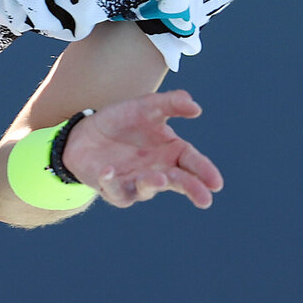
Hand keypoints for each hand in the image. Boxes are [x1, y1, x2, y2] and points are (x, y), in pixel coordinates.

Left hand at [61, 90, 222, 208]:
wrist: (87, 132)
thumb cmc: (123, 121)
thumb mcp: (147, 106)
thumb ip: (171, 103)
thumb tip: (196, 107)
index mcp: (171, 152)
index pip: (192, 162)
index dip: (204, 172)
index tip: (216, 182)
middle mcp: (158, 171)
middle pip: (178, 181)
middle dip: (191, 188)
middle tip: (204, 198)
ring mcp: (136, 182)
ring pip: (147, 189)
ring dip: (153, 184)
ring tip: (160, 178)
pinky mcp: (114, 189)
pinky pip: (115, 189)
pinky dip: (112, 182)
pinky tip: (108, 170)